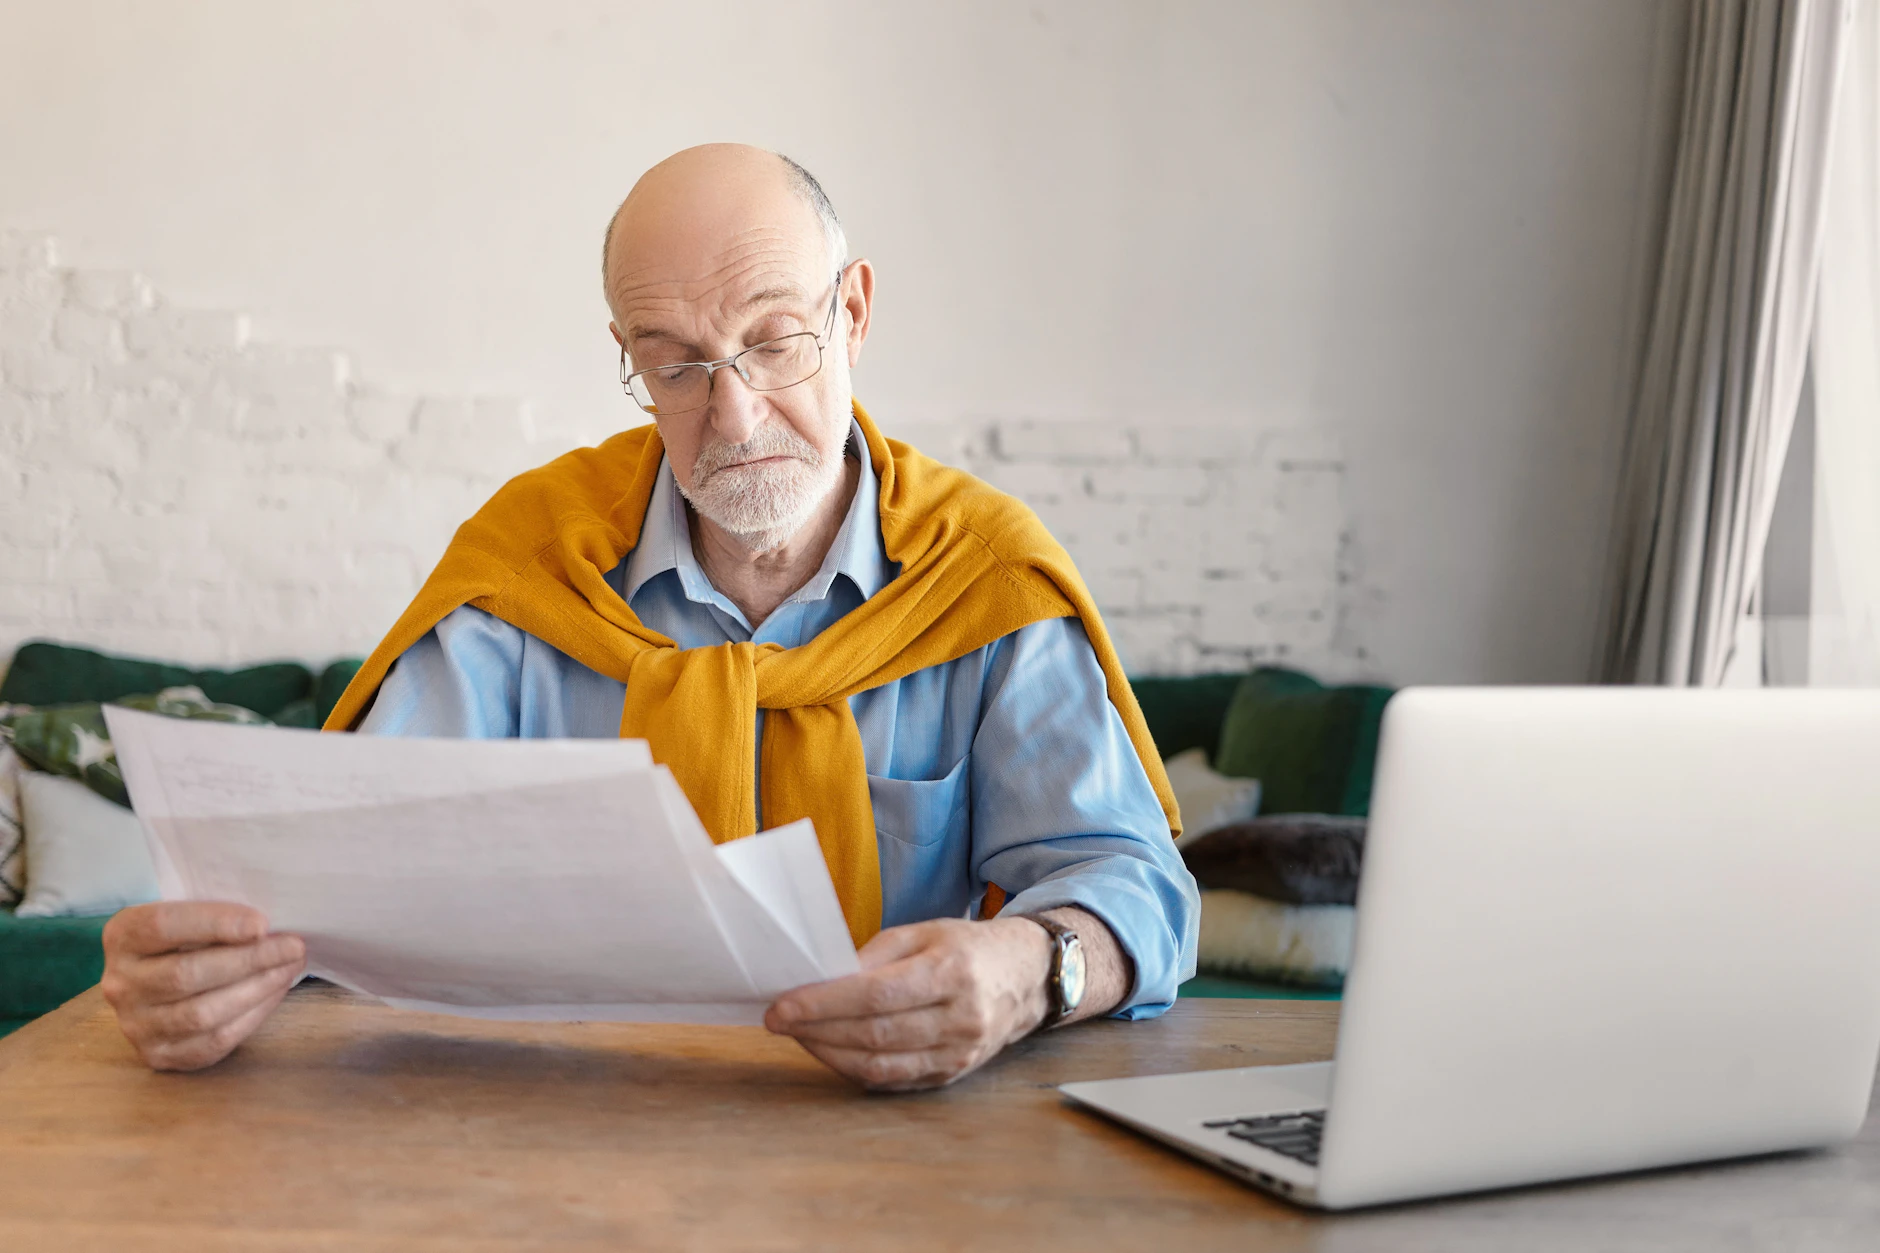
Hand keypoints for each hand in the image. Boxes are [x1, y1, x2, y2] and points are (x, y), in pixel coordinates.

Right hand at [100, 901, 305, 1071]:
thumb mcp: (188, 911)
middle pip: (186, 974)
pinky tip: (274, 992)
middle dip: (249, 960)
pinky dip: (252, 1016)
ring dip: (256, 989)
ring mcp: (135, 1024)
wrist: (159, 977)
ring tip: (290, 968)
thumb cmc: (188, 936)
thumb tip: (268, 924)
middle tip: (293, 946)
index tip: (262, 924)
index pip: (162, 925)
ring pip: (201, 1013)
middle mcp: (120, 983)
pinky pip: (212, 1041)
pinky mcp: (158, 1054)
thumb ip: (216, 912)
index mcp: (122, 935)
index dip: (214, 924)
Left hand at [764, 916, 1052, 1090]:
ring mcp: (958, 1053)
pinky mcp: (952, 1075)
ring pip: (880, 1065)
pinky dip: (855, 1069)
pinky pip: (893, 1081)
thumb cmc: (967, 948)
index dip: (824, 1004)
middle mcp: (960, 1018)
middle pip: (874, 1034)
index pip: (876, 996)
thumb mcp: (923, 932)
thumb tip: (823, 981)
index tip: (782, 1006)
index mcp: (951, 972)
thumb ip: (874, 956)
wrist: (1025, 977)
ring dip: (829, 1054)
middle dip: (817, 1030)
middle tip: (779, 1021)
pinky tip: (832, 1052)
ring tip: (800, 1036)